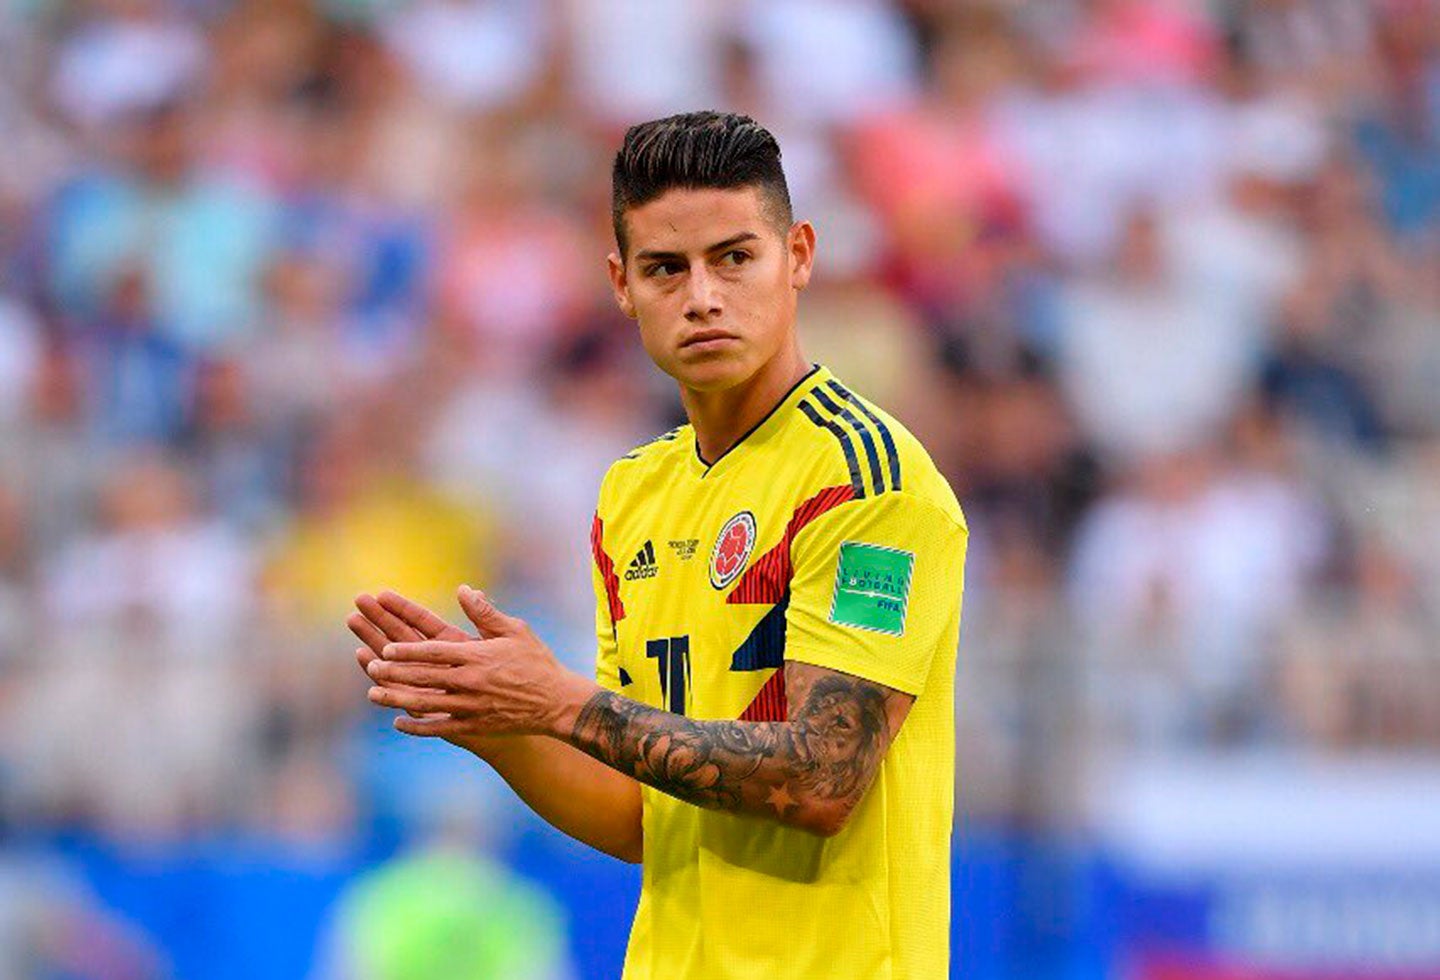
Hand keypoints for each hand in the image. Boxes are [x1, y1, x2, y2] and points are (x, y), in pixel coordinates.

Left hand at [362, 586, 596, 738]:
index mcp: (477, 656)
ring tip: (373, 694)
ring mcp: (470, 706)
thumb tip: (463, 589)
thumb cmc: (537, 662)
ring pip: (425, 703)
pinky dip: (417, 726)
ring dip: (396, 698)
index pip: (434, 650)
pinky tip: (399, 722)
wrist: (557, 702)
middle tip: (370, 667)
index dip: (408, 649)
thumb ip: (485, 611)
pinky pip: (439, 727)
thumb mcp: (515, 630)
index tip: (386, 647)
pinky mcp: (474, 725)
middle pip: (423, 676)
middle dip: (394, 671)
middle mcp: (470, 681)